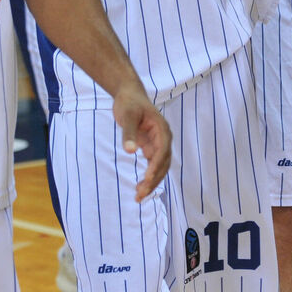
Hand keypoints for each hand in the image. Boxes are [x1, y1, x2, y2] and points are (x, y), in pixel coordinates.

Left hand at [112, 84, 171, 201]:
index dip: (156, 166)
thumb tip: (129, 151)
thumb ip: (129, 133)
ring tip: (138, 196)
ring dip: (152, 182)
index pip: (162, 151)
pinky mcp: (151, 147)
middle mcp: (163, 138)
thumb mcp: (128, 115)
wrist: (129, 95)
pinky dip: (148, 177)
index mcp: (162, 129)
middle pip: (163, 163)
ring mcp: (158, 144)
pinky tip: (139, 187)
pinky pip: (153, 165)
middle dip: (154, 179)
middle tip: (140, 194)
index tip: (147, 178)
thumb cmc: (129, 103)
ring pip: (160, 167)